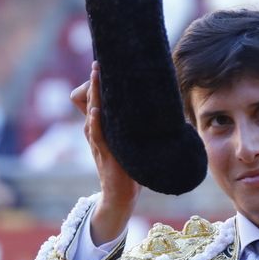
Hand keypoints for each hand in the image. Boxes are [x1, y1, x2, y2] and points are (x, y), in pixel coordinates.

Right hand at [71, 61, 141, 243]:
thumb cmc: (130, 168)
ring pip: (93, 114)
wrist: (121, 196)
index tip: (103, 64)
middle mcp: (98, 132)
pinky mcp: (104, 156)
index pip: (98, 100)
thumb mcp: (132, 142)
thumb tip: (166, 109)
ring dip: (94, 96)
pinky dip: (95, 124)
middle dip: (95, 83)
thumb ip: (139, 127)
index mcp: (105, 128)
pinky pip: (96, 136)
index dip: (99, 84)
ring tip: (96, 78)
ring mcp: (99, 143)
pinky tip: (96, 112)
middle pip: (92, 101)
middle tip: (98, 63)